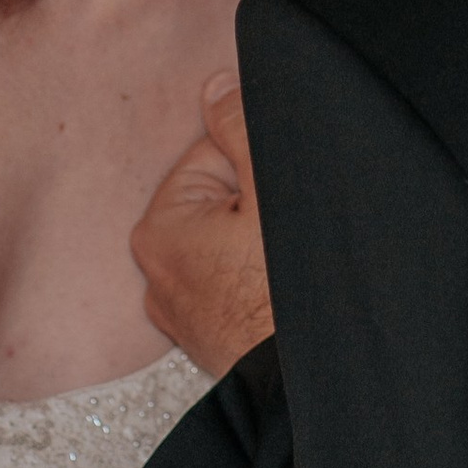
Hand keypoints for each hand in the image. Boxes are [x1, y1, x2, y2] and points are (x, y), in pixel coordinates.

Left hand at [133, 74, 272, 380]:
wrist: (311, 381)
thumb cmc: (290, 290)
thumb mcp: (271, 185)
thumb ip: (240, 125)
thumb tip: (216, 86)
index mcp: (159, 228)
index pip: (214, 156)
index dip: (259, 164)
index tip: (281, 194)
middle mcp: (156, 275)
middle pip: (220, 200)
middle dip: (258, 206)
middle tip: (288, 233)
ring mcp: (182, 314)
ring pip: (231, 244)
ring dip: (262, 244)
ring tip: (290, 267)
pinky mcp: (209, 342)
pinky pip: (235, 285)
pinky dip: (258, 282)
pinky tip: (283, 296)